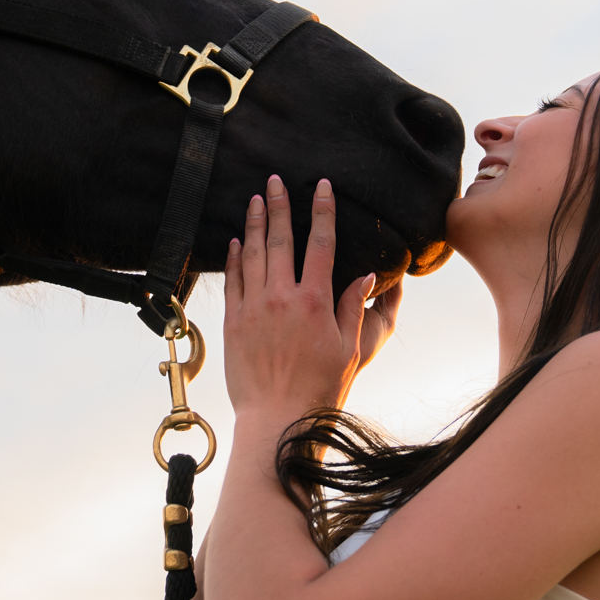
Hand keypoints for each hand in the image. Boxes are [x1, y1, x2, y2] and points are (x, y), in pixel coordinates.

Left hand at [223, 175, 396, 424]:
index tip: (321, 186)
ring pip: (253, 255)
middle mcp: (281, 298)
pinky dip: (234, 258)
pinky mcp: (233, 323)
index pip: (321, 244)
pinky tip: (235, 241)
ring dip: (255, 223)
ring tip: (255, 199)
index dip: (322, 211)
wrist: (278, 420)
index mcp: (315, 301)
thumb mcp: (349, 349)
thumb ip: (354, 308)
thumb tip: (366, 276)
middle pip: (281, 240)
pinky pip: (233, 281)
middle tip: (275, 180)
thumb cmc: (320, 389)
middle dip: (280, 206)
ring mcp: (253, 308)